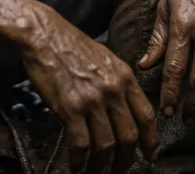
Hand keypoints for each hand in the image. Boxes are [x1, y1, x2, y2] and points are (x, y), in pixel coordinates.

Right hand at [20, 5, 158, 173]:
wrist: (43, 35)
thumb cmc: (70, 43)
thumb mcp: (104, 56)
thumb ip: (117, 80)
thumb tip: (123, 105)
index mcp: (124, 76)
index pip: (146, 115)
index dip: (150, 140)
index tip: (150, 155)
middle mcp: (113, 90)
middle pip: (129, 136)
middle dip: (127, 160)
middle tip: (120, 170)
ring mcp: (93, 100)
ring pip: (107, 145)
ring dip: (102, 165)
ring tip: (97, 172)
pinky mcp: (71, 107)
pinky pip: (81, 144)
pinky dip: (79, 160)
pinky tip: (76, 165)